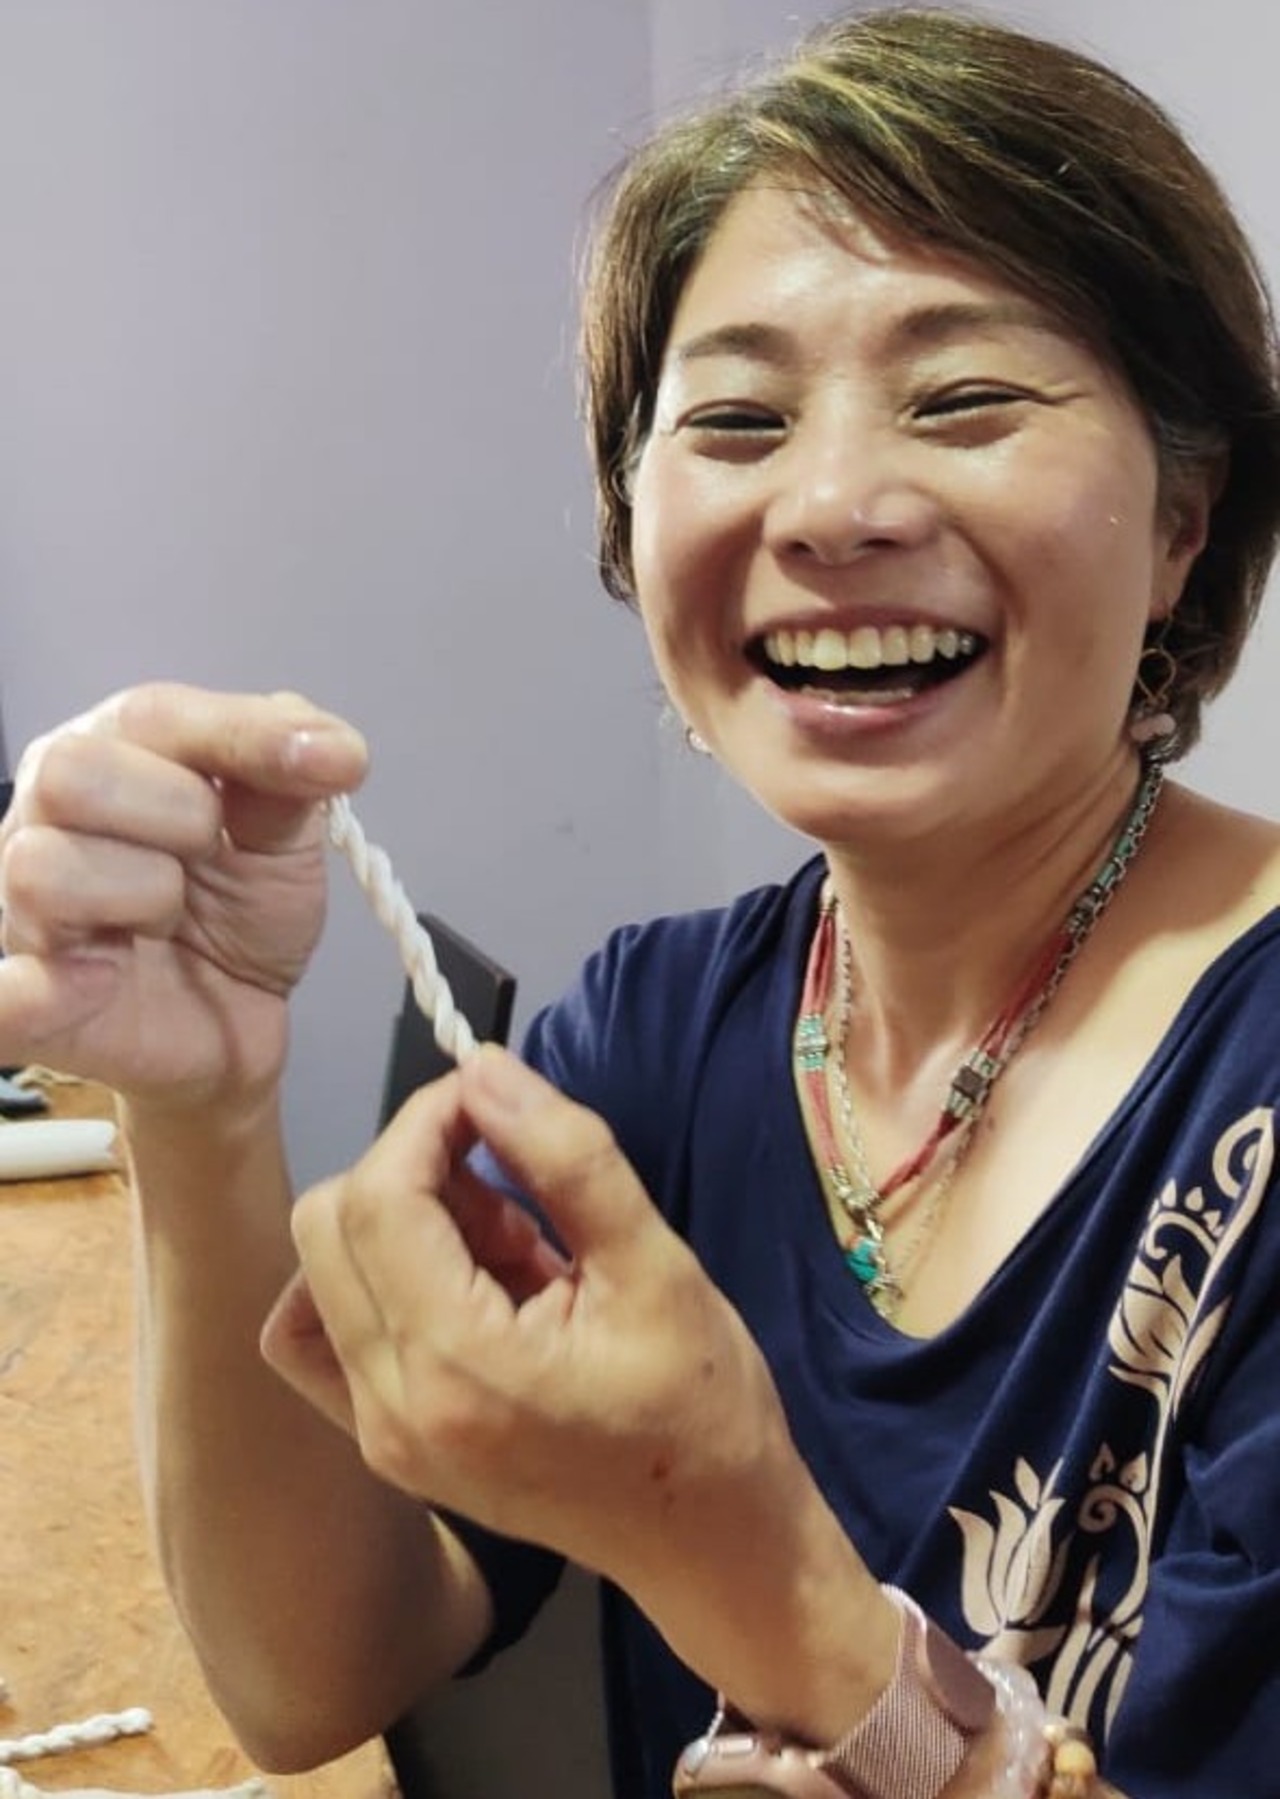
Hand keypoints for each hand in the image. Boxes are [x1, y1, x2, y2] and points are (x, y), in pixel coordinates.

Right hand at [0, 682, 366, 1102]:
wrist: (239, 1018)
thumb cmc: (240, 910)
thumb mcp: (284, 837)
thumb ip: (291, 779)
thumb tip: (332, 747)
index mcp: (111, 752)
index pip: (152, 714)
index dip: (243, 735)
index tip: (334, 762)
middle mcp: (46, 817)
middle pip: (71, 773)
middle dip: (176, 815)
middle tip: (208, 856)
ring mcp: (22, 907)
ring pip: (46, 869)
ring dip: (142, 897)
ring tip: (169, 921)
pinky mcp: (25, 1001)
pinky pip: (2, 991)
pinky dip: (41, 988)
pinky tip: (101, 979)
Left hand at [262, 1045, 794, 1599]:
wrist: (708, 1540)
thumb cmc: (702, 1403)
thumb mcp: (655, 1262)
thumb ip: (566, 1155)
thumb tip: (482, 1068)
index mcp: (458, 1364)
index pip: (379, 1197)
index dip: (425, 1122)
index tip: (491, 1099)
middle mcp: (391, 1406)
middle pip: (330, 1225)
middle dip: (409, 1166)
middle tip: (510, 1179)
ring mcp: (378, 1436)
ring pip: (322, 1271)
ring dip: (394, 1223)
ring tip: (502, 1246)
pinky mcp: (384, 1446)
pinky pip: (320, 1336)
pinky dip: (363, 1282)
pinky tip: (449, 1282)